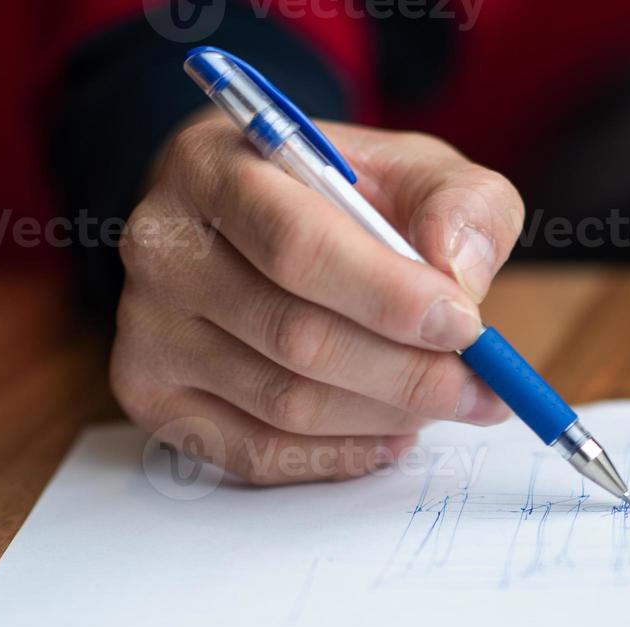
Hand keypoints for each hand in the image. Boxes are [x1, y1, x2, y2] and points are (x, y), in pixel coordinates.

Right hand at [111, 112, 523, 483]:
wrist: (251, 218)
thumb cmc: (339, 196)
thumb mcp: (414, 169)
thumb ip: (460, 204)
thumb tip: (459, 274)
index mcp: (213, 167)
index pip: (297, 246)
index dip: (390, 297)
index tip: (467, 326)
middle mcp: (162, 248)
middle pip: (295, 337)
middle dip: (409, 373)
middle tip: (483, 389)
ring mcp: (146, 328)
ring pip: (284, 404)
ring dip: (385, 416)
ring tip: (446, 403)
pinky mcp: (152, 395)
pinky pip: (256, 454)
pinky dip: (339, 456)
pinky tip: (391, 434)